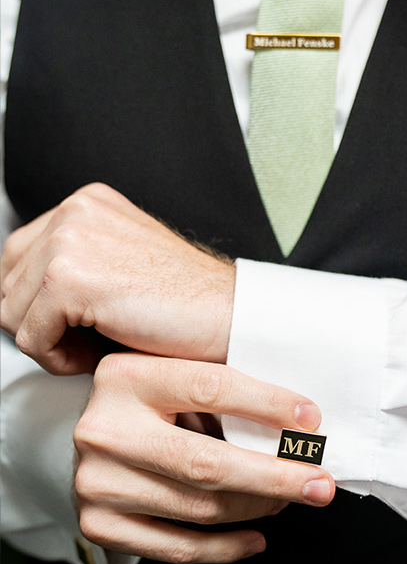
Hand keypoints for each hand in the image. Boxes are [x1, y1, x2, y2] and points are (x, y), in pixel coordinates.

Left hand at [0, 183, 234, 374]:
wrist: (228, 315)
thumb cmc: (185, 301)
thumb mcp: (120, 263)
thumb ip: (74, 264)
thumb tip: (18, 303)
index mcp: (86, 203)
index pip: (16, 258)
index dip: (39, 304)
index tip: (77, 322)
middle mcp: (75, 211)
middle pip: (7, 285)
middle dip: (40, 323)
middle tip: (91, 337)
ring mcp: (69, 240)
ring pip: (11, 314)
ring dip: (50, 343)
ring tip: (99, 344)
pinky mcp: (67, 279)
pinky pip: (29, 339)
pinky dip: (59, 360)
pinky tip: (101, 351)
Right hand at [74, 352, 334, 563]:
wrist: (91, 435)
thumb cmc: (150, 399)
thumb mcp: (173, 373)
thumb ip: (220, 389)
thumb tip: (299, 424)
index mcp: (126, 375)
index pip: (211, 388)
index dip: (267, 405)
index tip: (311, 421)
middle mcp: (104, 428)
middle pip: (207, 462)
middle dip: (275, 476)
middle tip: (320, 483)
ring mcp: (96, 481)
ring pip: (199, 508)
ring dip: (257, 508)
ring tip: (288, 498)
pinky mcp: (98, 524)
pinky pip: (177, 547)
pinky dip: (225, 547)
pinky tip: (255, 536)